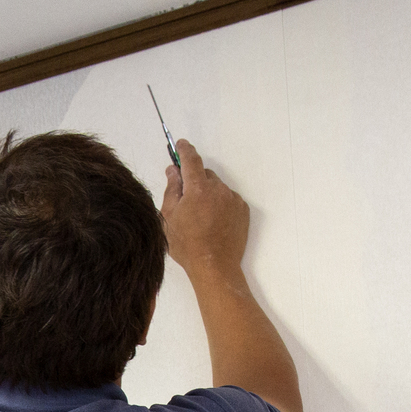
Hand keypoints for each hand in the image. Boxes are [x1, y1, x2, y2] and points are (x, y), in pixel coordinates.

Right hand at [160, 141, 248, 278]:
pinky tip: (211, 223)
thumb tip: (173, 171)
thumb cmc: (188, 245)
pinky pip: (228, 200)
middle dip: (194, 182)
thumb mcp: (168, 217)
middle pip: (204, 175)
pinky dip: (219, 205)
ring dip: (207, 195)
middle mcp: (218, 189)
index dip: (183, 150)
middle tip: (184, 201)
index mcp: (198, 188)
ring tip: (199, 219)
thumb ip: (172, 189)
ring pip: (216, 188)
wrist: (214, 266)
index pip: (190, 159)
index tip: (179, 145)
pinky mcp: (242, 210)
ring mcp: (233, 199)